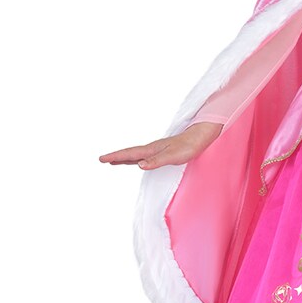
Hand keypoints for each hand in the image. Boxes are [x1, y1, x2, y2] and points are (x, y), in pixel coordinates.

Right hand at [98, 121, 221, 169]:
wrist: (199, 138)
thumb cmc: (188, 147)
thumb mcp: (172, 156)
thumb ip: (155, 161)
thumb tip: (139, 165)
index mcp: (152, 150)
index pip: (130, 154)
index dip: (116, 157)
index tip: (102, 159)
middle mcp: (152, 149)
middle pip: (129, 154)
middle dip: (115, 157)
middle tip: (102, 159)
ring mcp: (157, 150)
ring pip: (135, 155)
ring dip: (124, 158)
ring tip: (113, 161)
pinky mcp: (163, 152)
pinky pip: (143, 156)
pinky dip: (135, 159)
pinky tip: (136, 161)